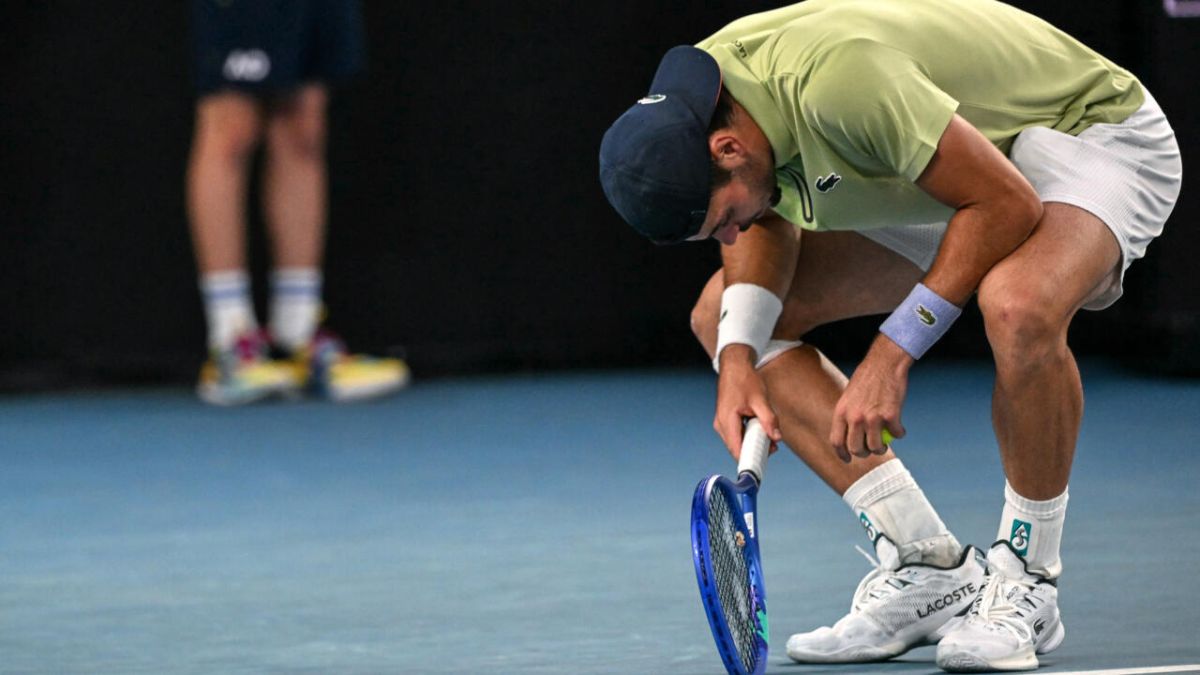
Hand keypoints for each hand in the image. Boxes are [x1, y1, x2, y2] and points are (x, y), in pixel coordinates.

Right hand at [715, 345, 782, 458]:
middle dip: (755, 449)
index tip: (762, 465)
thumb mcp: (760, 399)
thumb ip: (769, 420)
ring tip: (768, 434)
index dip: (749, 460)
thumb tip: (777, 437)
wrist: (734, 365)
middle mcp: (721, 425)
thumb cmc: (745, 379)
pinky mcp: (725, 419)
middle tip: (773, 445)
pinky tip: (759, 426)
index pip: (737, 450)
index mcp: (727, 421)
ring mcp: (722, 422)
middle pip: (737, 448)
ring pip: (738, 441)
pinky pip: (737, 433)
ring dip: (753, 441)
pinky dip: (748, 434)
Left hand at [830, 336, 911, 461]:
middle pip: (856, 449)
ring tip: (885, 441)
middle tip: (871, 449)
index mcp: (841, 411)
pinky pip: (896, 434)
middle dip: (864, 453)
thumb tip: (851, 437)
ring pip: (876, 447)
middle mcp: (855, 417)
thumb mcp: (849, 396)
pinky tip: (899, 427)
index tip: (847, 459)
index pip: (836, 441)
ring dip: (882, 448)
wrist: (885, 363)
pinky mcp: (891, 415)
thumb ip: (848, 416)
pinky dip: (899, 433)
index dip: (841, 454)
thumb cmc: (867, 378)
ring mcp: (873, 418)